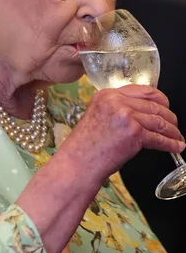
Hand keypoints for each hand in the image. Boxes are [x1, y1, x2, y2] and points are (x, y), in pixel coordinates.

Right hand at [60, 85, 184, 184]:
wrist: (78, 162)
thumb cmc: (85, 146)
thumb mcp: (97, 117)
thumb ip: (116, 109)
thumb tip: (142, 112)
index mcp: (106, 95)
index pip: (142, 90)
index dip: (159, 99)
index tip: (165, 106)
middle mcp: (116, 102)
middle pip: (155, 105)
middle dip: (169, 117)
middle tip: (174, 125)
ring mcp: (126, 116)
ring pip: (160, 121)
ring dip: (172, 131)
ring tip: (176, 138)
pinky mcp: (134, 133)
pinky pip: (159, 138)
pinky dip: (171, 144)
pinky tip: (176, 147)